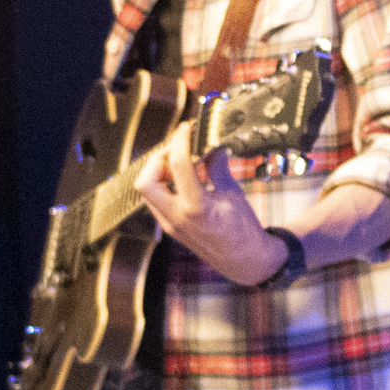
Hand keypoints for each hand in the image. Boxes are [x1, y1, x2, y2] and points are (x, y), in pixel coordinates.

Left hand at [133, 122, 284, 286]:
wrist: (244, 260)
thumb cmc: (244, 229)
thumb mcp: (234, 193)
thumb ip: (218, 167)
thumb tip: (211, 146)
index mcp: (197, 207)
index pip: (178, 164)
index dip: (180, 139)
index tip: (187, 128)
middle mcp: (177, 217)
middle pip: (145, 180)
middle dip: (158, 159)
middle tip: (177, 150)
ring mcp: (171, 224)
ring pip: (146, 191)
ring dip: (158, 172)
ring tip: (180, 164)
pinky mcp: (170, 227)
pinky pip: (155, 201)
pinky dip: (163, 185)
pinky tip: (182, 179)